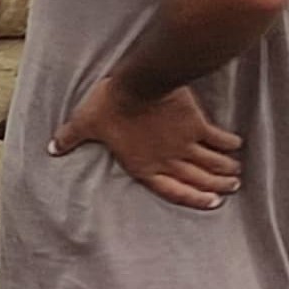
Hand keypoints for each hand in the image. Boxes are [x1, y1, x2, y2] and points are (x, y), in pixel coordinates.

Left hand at [49, 71, 242, 208]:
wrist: (138, 86)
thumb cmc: (110, 106)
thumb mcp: (86, 123)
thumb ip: (71, 138)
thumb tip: (51, 148)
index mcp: (143, 166)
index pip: (171, 190)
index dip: (191, 198)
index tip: (210, 203)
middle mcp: (168, 160)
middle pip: (198, 179)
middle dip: (216, 186)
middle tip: (230, 189)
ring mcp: (185, 144)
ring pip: (211, 162)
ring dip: (225, 170)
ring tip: (236, 174)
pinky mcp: (196, 124)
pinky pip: (216, 138)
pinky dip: (228, 143)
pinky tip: (237, 145)